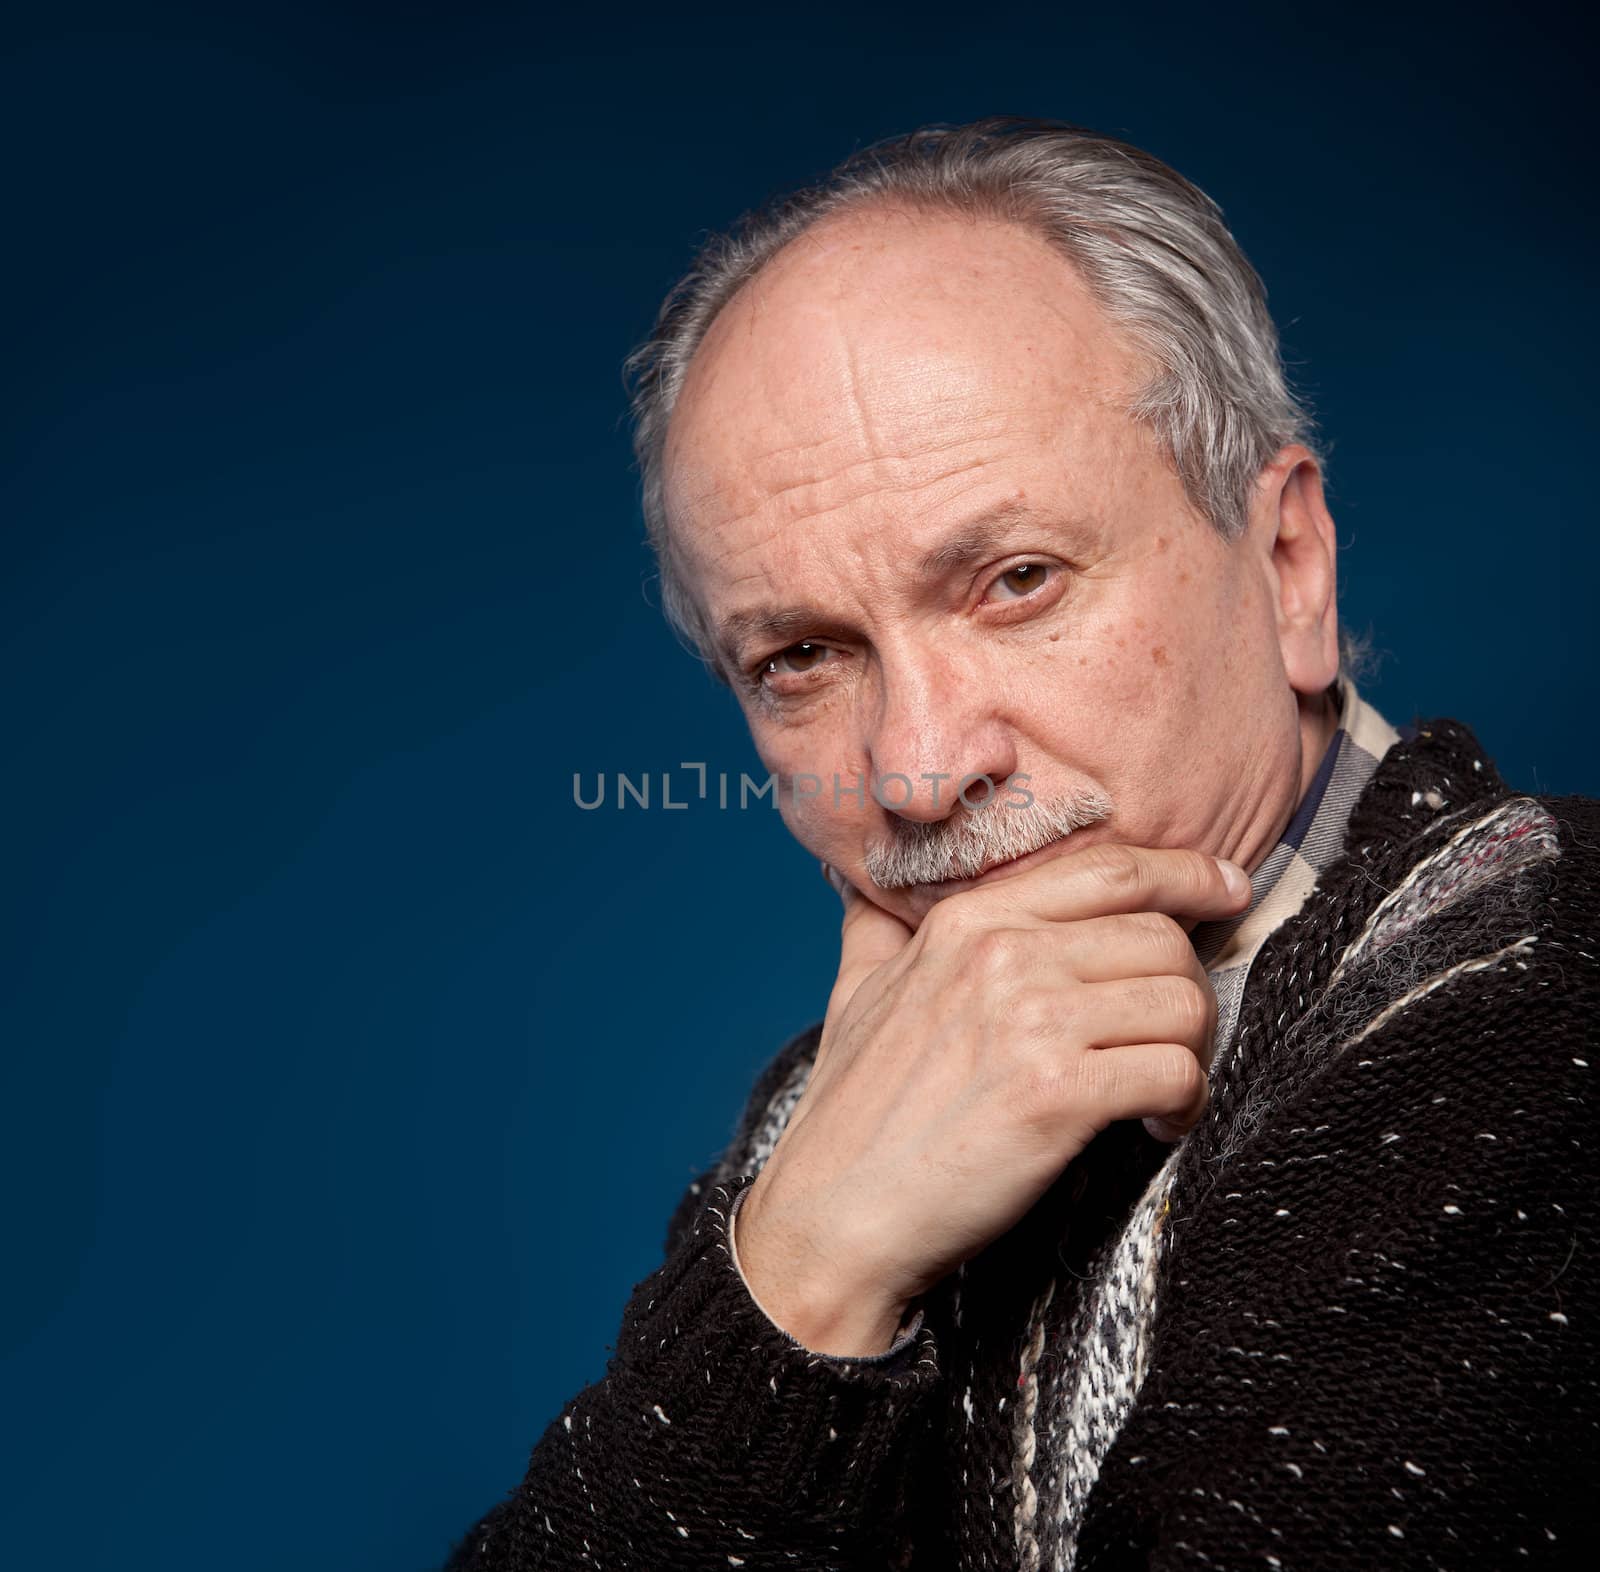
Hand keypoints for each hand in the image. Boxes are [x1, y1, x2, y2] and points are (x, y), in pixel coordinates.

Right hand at [734, 844, 1250, 1354]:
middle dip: (1190, 986)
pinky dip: (1186, 1103)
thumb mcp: (853, 994)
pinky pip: (1175, 1071)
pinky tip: (1156, 1126)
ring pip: (1182, 999)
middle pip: (1162, 936)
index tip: (1227, 889)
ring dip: (1195, 1050)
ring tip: (1166, 1090)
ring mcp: (1030, 1020)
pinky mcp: (1056, 1094)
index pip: (1111, 868)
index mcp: (966, 921)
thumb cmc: (848, 1113)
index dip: (1187, 874)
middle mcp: (1002, 954)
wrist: (831, 1216)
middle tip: (1175, 1037)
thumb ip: (874, 931)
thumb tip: (860, 889)